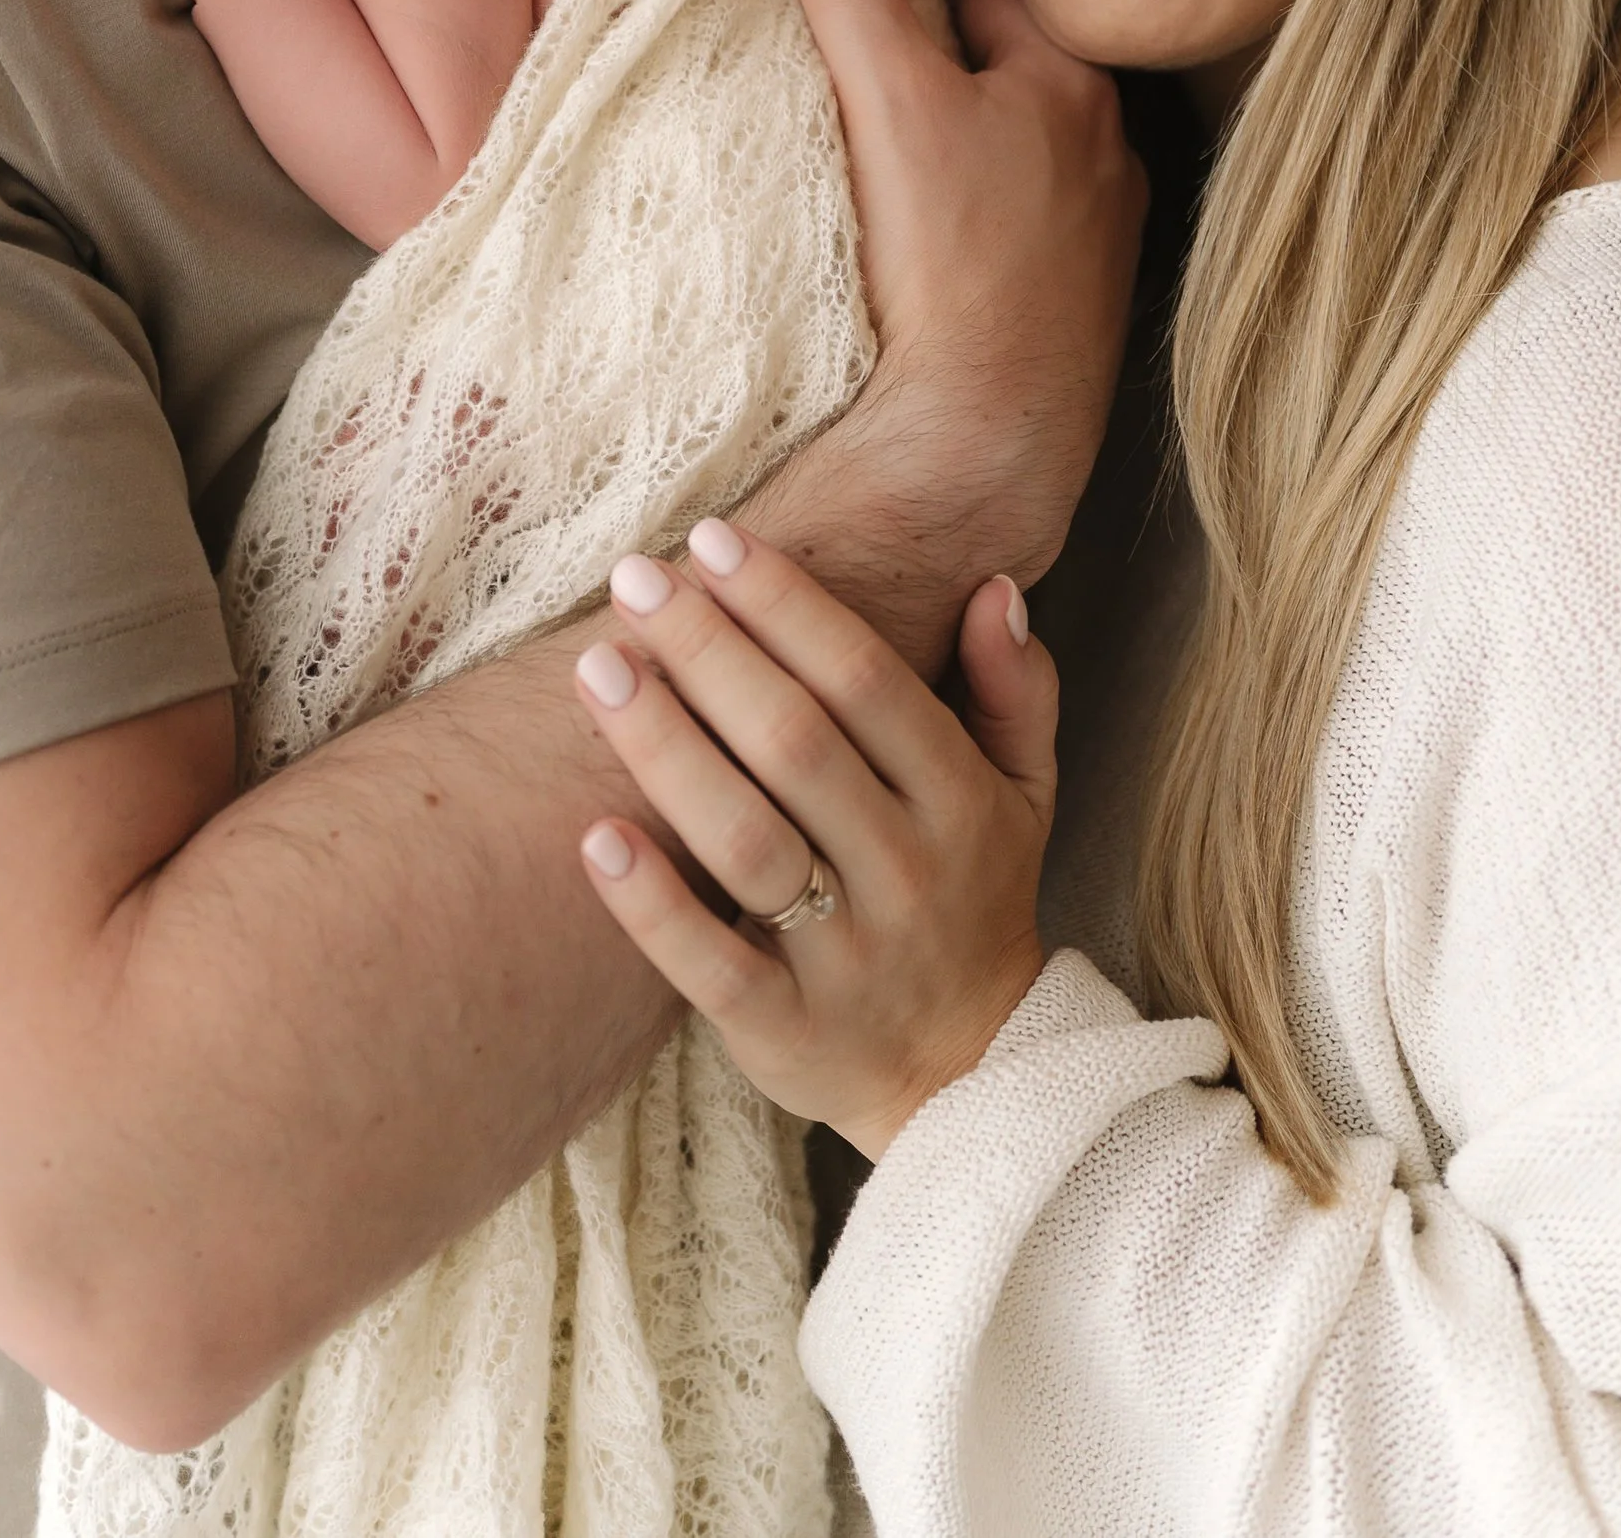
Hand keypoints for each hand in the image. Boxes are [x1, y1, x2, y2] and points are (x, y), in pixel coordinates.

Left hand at [573, 519, 1055, 1158]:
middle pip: (794, 744)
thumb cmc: (977, 899)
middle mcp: (907, 873)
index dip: (787, 604)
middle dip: (709, 650)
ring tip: (599, 670)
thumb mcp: (1027, 796)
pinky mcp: (786, 1034)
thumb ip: (1016, 691)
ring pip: (747, 841)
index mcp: (960, 802)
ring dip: (667, 749)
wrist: (976, 1081)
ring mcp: (846, 959)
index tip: (712, 540)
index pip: (865, 682)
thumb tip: (993, 588)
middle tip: (634, 579)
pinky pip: (711, 965)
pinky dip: (651, 904)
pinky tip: (593, 836)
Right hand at [765, 0, 1142, 595]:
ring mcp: (1090, 239)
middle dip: (922, 51)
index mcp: (1074, 84)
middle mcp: (1102, 154)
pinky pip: (1004, 225)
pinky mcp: (1067, 310)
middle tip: (831, 49)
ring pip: (1000, 149)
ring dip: (943, 136)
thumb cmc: (950, 266)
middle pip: (991, 66)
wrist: (984, 443)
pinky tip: (905, 231)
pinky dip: (958, 212)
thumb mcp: (886, 99)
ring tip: (858, 137)